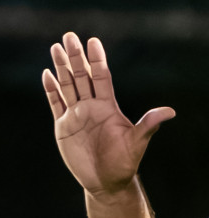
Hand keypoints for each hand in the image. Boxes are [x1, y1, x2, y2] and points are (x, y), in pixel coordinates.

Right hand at [44, 33, 174, 197]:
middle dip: (74, 57)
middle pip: (81, 76)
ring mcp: (76, 115)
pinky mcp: (63, 127)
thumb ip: (148, 125)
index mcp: (108, 107)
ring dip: (60, 68)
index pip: (101, 77)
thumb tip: (170, 112)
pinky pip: (55, 104)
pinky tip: (46, 75)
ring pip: (66, 86)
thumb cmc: (124, 163)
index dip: (97, 59)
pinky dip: (50, 90)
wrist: (105, 181)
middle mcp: (91, 107)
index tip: (93, 41)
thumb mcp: (137, 143)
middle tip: (68, 37)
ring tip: (55, 48)